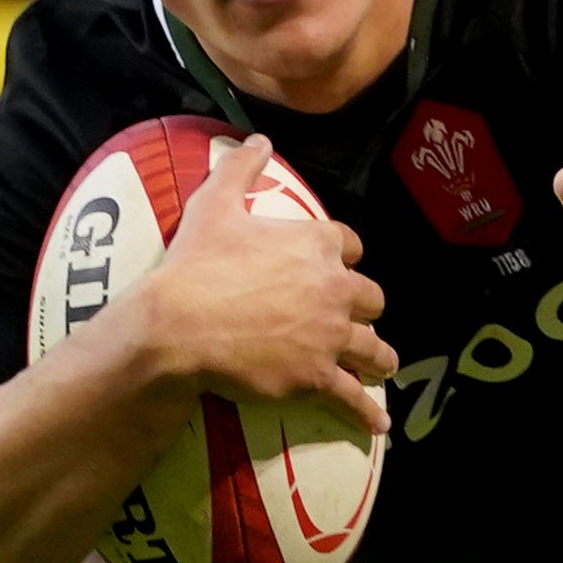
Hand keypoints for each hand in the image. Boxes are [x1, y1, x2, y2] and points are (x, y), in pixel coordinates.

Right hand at [135, 138, 396, 431]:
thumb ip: (240, 169)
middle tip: (356, 319)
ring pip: (372, 348)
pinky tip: (378, 424)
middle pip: (370, 297)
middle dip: (364, 308)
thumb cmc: (196, 263)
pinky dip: (367, 412)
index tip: (339, 266)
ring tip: (382, 365)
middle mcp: (335, 288)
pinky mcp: (317, 377)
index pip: (350, 245)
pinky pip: (353, 397)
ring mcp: (330, 336)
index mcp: (317, 243)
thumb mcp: (214, 204)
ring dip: (378, 356)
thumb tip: (257, 138)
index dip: (344, 257)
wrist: (179, 324)